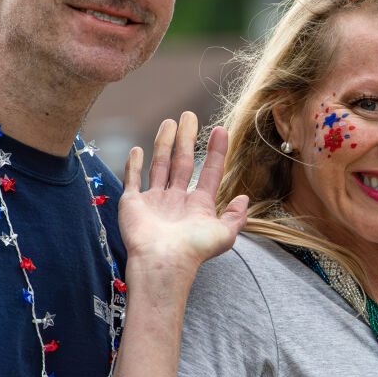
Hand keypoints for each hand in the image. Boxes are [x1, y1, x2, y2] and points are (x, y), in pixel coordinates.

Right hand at [119, 112, 248, 280]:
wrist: (163, 262)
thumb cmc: (193, 250)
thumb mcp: (225, 234)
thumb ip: (237, 216)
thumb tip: (244, 198)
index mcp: (199, 205)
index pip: (210, 171)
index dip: (216, 151)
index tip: (221, 130)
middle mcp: (177, 200)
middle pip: (183, 161)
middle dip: (187, 138)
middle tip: (189, 115)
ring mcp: (155, 200)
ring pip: (160, 164)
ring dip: (164, 143)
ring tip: (169, 122)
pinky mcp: (133, 203)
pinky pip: (133, 179)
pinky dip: (133, 164)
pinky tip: (137, 149)